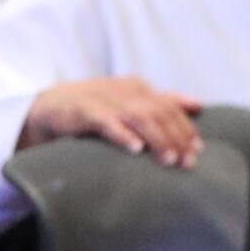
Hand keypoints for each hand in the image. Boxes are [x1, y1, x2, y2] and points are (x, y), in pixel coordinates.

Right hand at [24, 78, 203, 164]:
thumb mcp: (131, 100)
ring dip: (157, 139)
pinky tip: (135, 149)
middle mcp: (127, 92)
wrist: (51, 106)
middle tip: (187, 162)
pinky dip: (123, 135)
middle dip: (176, 138)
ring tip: (168, 159)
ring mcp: (106, 101)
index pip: (170, 108)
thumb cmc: (95, 107)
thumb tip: (198, 105)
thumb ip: (163, 102)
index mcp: (140, 89)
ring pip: (140, 118)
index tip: (197, 150)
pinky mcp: (85, 112)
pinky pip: (108, 123)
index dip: (185, 128)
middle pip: (160, 114)